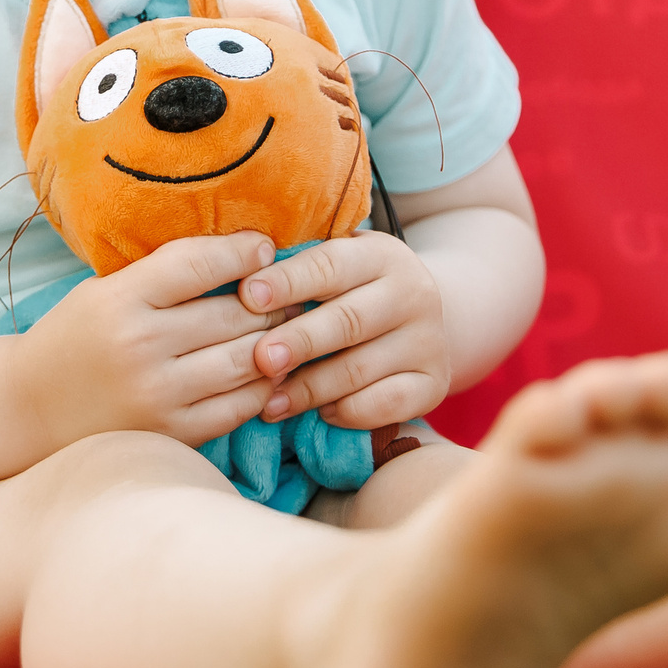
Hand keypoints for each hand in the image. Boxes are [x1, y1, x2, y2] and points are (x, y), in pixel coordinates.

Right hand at [11, 231, 279, 454]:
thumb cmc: (75, 338)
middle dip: (272, 299)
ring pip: (247, 360)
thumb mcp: (105, 290)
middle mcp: (140, 347)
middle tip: (290, 290)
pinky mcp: (172, 434)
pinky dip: (265, 385)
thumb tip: (243, 253)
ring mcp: (158, 395)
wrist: (28, 408)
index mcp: (119, 300)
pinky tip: (268, 369)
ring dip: (277, 341)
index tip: (264, 247)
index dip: (242, 252)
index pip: (198, 264)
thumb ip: (164, 275)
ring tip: (288, 326)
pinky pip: (240, 406)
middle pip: (234, 314)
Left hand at [239, 232, 448, 428]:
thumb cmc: (350, 288)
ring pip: (361, 368)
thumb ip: (295, 269)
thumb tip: (232, 283)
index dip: (288, 281)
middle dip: (299, 341)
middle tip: (259, 359)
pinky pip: (387, 404)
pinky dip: (348, 412)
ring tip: (269, 402)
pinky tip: (319, 414)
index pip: (330, 265)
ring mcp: (428, 340)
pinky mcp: (435, 383)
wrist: (418, 315)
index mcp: (380, 254)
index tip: (248, 297)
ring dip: (310, 389)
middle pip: (348, 320)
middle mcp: (413, 293)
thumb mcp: (334, 265)